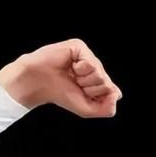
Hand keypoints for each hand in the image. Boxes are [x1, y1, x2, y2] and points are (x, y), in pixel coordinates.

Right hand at [0, 39, 120, 116]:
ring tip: (71, 75)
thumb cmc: (61, 94)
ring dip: (83, 80)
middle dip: (90, 89)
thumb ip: (108, 109)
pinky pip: (90, 63)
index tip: (82, 94)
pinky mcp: (80, 46)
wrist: (39, 84)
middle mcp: (96, 67)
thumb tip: (116, 93)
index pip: (114, 92)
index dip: (96, 98)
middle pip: (107, 84)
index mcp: (99, 81)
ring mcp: (89, 56)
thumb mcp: (88, 109)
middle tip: (74, 84)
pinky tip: (69, 66)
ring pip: (99, 74)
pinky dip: (78, 69)